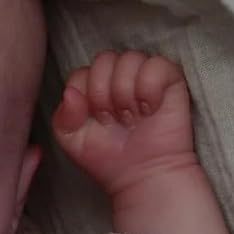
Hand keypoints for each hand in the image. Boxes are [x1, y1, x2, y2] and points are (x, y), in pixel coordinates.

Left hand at [53, 49, 232, 233]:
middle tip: (114, 120)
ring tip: (132, 117)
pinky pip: (156, 65)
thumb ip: (62, 116)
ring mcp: (144, 74)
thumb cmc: (107, 157)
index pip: (81, 72)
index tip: (95, 121)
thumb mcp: (72, 141)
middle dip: (103, 94)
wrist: (141, 175)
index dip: (85, 97)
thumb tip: (71, 92)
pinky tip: (150, 109)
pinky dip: (150, 89)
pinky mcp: (170, 78)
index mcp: (94, 85)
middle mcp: (118, 75)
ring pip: (129, 59)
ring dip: (126, 93)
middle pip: (103, 60)